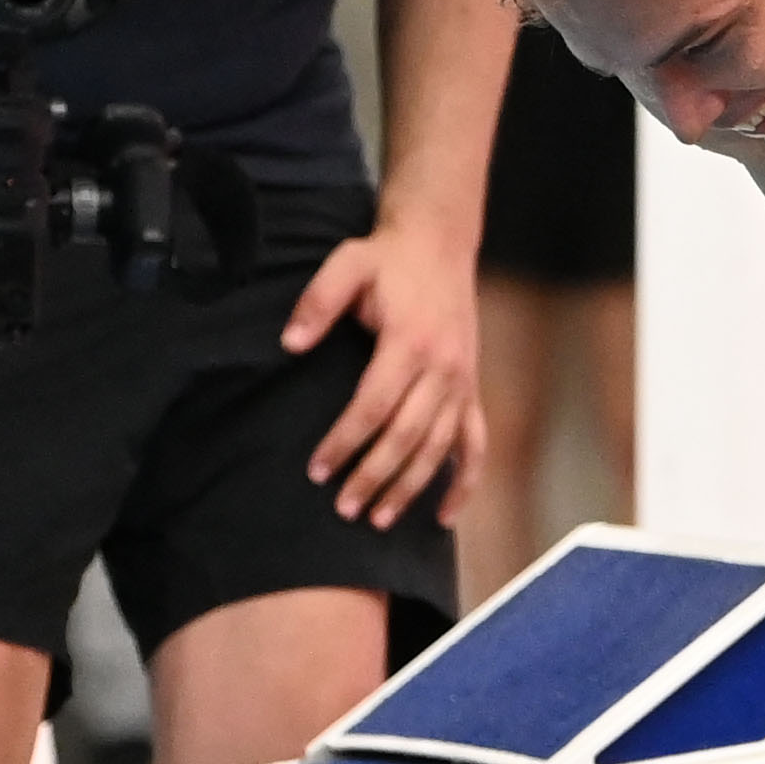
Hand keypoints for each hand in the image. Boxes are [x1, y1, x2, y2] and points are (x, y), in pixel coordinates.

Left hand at [283, 234, 485, 530]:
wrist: (440, 242)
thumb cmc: (387, 258)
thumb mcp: (346, 263)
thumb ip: (317, 302)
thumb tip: (290, 345)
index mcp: (410, 342)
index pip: (373, 407)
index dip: (345, 442)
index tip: (317, 470)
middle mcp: (442, 369)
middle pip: (407, 437)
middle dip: (375, 476)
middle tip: (344, 508)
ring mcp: (462, 382)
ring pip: (439, 448)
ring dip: (411, 488)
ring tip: (379, 520)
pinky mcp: (471, 389)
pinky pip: (474, 445)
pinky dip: (464, 483)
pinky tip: (444, 517)